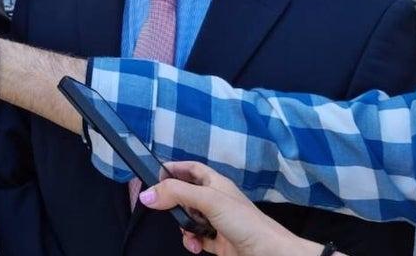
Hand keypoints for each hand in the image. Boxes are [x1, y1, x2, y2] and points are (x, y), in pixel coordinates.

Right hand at [139, 161, 330, 255]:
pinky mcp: (218, 242)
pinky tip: (196, 247)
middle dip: (174, 203)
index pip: (191, 169)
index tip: (155, 176)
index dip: (174, 169)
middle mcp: (216, 201)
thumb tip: (146, 195)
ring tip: (187, 234)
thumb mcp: (207, 199)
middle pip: (186, 195)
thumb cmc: (244, 221)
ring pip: (189, 219)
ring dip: (183, 227)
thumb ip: (176, 193)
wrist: (270, 254)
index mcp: (216, 183)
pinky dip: (192, 242)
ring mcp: (217, 222)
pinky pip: (197, 239)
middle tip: (164, 208)